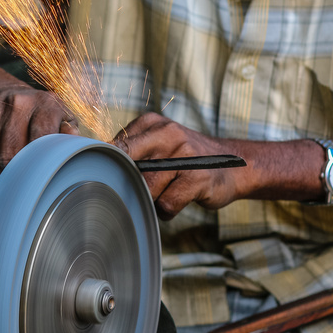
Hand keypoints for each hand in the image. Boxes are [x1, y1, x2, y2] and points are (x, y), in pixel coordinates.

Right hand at [0, 80, 78, 180]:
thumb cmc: (36, 112)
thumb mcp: (59, 116)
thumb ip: (69, 131)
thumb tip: (72, 139)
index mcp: (43, 102)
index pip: (42, 140)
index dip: (41, 163)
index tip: (42, 173)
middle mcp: (16, 103)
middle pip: (14, 155)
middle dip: (19, 173)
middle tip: (25, 177)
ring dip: (2, 174)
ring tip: (11, 170)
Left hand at [112, 112, 247, 219]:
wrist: (234, 164)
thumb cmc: (185, 158)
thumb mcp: (158, 143)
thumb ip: (132, 150)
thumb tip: (98, 164)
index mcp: (152, 122)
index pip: (118, 145)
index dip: (111, 166)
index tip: (110, 177)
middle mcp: (168, 133)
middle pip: (130, 167)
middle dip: (131, 183)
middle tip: (140, 188)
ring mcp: (184, 155)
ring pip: (147, 188)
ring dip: (152, 199)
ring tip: (166, 191)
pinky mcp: (197, 178)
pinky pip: (166, 204)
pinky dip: (168, 210)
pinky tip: (179, 199)